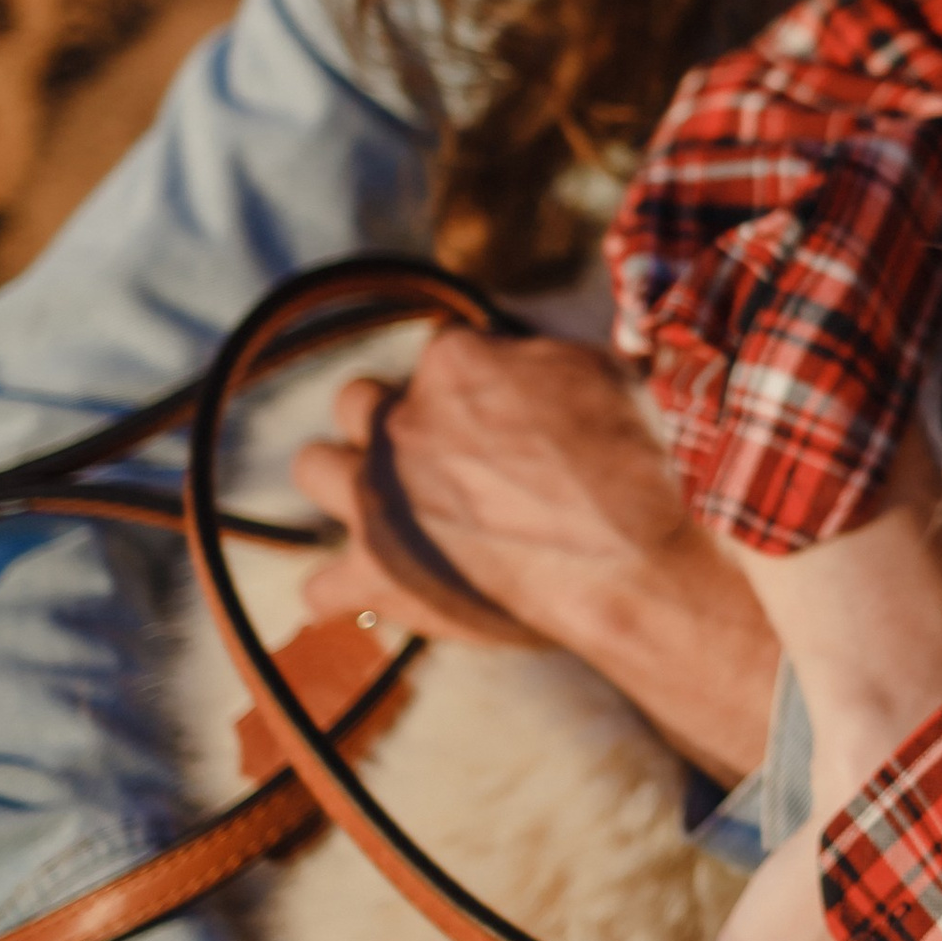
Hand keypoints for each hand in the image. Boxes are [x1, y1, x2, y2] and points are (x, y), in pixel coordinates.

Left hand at [293, 327, 782, 780]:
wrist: (626, 567)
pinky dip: (341, 590)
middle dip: (388, 421)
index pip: (441, 349)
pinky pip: (319, 584)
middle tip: (434, 453)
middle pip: (357, 399)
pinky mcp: (375, 572)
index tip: (495, 409)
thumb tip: (536, 354)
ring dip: (340, 480)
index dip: (470, 380)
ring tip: (378, 503)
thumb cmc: (628, 470)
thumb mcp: (606, 376)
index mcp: (453, 363)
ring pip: (313, 467)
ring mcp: (377, 498)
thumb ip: (550, 357)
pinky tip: (365, 591)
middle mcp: (398, 421)